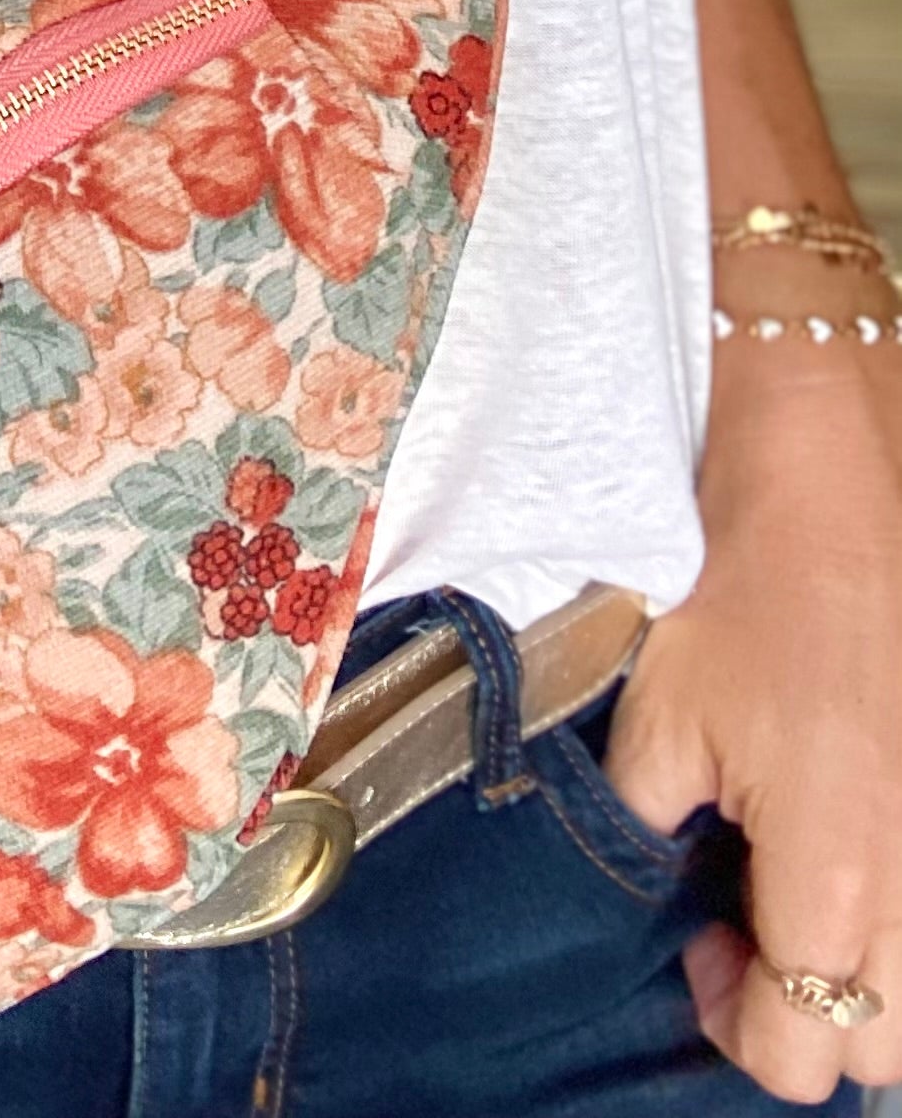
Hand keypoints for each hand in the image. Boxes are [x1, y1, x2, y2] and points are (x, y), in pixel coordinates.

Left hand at [605, 347, 901, 1103]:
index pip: (804, 1047)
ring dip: (865, 966)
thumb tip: (654, 887)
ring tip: (798, 883)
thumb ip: (649, 830)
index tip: (696, 945)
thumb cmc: (744, 587)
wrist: (832, 480)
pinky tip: (848, 832)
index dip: (734, 1017)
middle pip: (881, 1041)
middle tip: (744, 923)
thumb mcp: (660, 717)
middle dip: (808, 1011)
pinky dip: (899, 903)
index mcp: (837, 870)